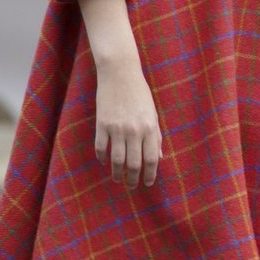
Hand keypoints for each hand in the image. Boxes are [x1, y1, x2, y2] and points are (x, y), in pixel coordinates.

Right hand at [94, 59, 161, 186]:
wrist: (120, 74)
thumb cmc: (140, 94)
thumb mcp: (153, 114)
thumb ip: (155, 136)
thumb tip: (158, 158)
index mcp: (149, 128)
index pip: (151, 160)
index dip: (150, 175)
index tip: (147, 183)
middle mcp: (134, 131)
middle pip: (133, 164)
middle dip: (133, 179)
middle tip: (132, 186)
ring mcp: (116, 128)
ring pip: (116, 160)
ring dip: (117, 173)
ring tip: (118, 178)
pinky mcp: (101, 124)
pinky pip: (101, 148)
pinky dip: (102, 158)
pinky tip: (104, 162)